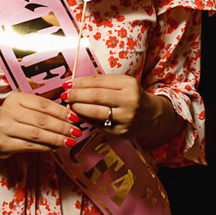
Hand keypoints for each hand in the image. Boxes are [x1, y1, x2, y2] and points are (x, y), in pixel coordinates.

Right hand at [0, 91, 79, 157]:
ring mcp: (5, 128)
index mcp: (16, 98)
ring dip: (57, 139)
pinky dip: (46, 147)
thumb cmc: (12, 119)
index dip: (62, 112)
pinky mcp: (4, 144)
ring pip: (38, 134)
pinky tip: (56, 147)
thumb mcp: (23, 107)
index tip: (75, 118)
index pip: (44, 105)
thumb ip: (42, 109)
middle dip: (62, 127)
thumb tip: (69, 116)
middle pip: (42, 120)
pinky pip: (31, 146)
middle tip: (77, 132)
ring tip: (70, 141)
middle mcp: (9, 111)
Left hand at [62, 75, 184, 146]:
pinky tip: (78, 114)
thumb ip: (102, 83)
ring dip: (78, 108)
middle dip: (76, 95)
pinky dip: (85, 119)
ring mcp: (125, 118)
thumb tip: (74, 84)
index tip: (67, 83)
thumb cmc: (131, 96)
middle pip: (96, 96)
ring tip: (69, 104)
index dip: (80, 82)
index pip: (99, 81)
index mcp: (129, 84)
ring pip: (95, 112)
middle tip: (65, 94)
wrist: (150, 116)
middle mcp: (129, 101)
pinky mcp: (120, 132)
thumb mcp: (122, 84)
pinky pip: (97, 125)